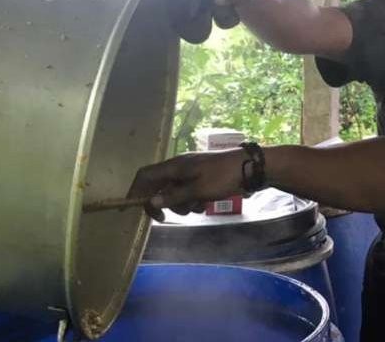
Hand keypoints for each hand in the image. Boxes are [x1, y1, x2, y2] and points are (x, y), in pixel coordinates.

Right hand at [126, 150, 246, 221]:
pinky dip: (192, 201)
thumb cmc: (223, 177)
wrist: (251, 168)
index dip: (135, 191)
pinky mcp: (202, 180)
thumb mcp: (197, 190)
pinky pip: (189, 193)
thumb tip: (151, 201)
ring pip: (175, 193)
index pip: (145, 176)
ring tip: (197, 207)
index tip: (133, 209)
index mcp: (174, 166)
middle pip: (158, 187)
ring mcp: (191, 173)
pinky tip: (204, 204)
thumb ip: (174, 197)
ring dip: (181, 205)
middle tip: (167, 218)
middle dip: (164, 204)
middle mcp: (179, 168)